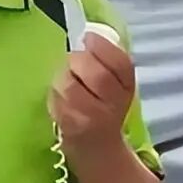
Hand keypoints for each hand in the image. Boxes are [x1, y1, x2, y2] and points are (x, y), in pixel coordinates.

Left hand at [48, 32, 134, 160]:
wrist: (96, 148)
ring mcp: (89, 118)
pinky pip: (55, 98)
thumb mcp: (117, 85)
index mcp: (127, 89)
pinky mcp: (67, 126)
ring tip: (68, 78)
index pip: (120, 64)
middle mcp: (112, 106)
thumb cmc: (104, 107)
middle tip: (75, 60)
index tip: (89, 38)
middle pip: (96, 75)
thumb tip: (90, 35)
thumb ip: (109, 60)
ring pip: (70, 84)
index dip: (103, 47)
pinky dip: (55, 91)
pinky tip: (62, 95)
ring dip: (64, 75)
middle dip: (79, 60)